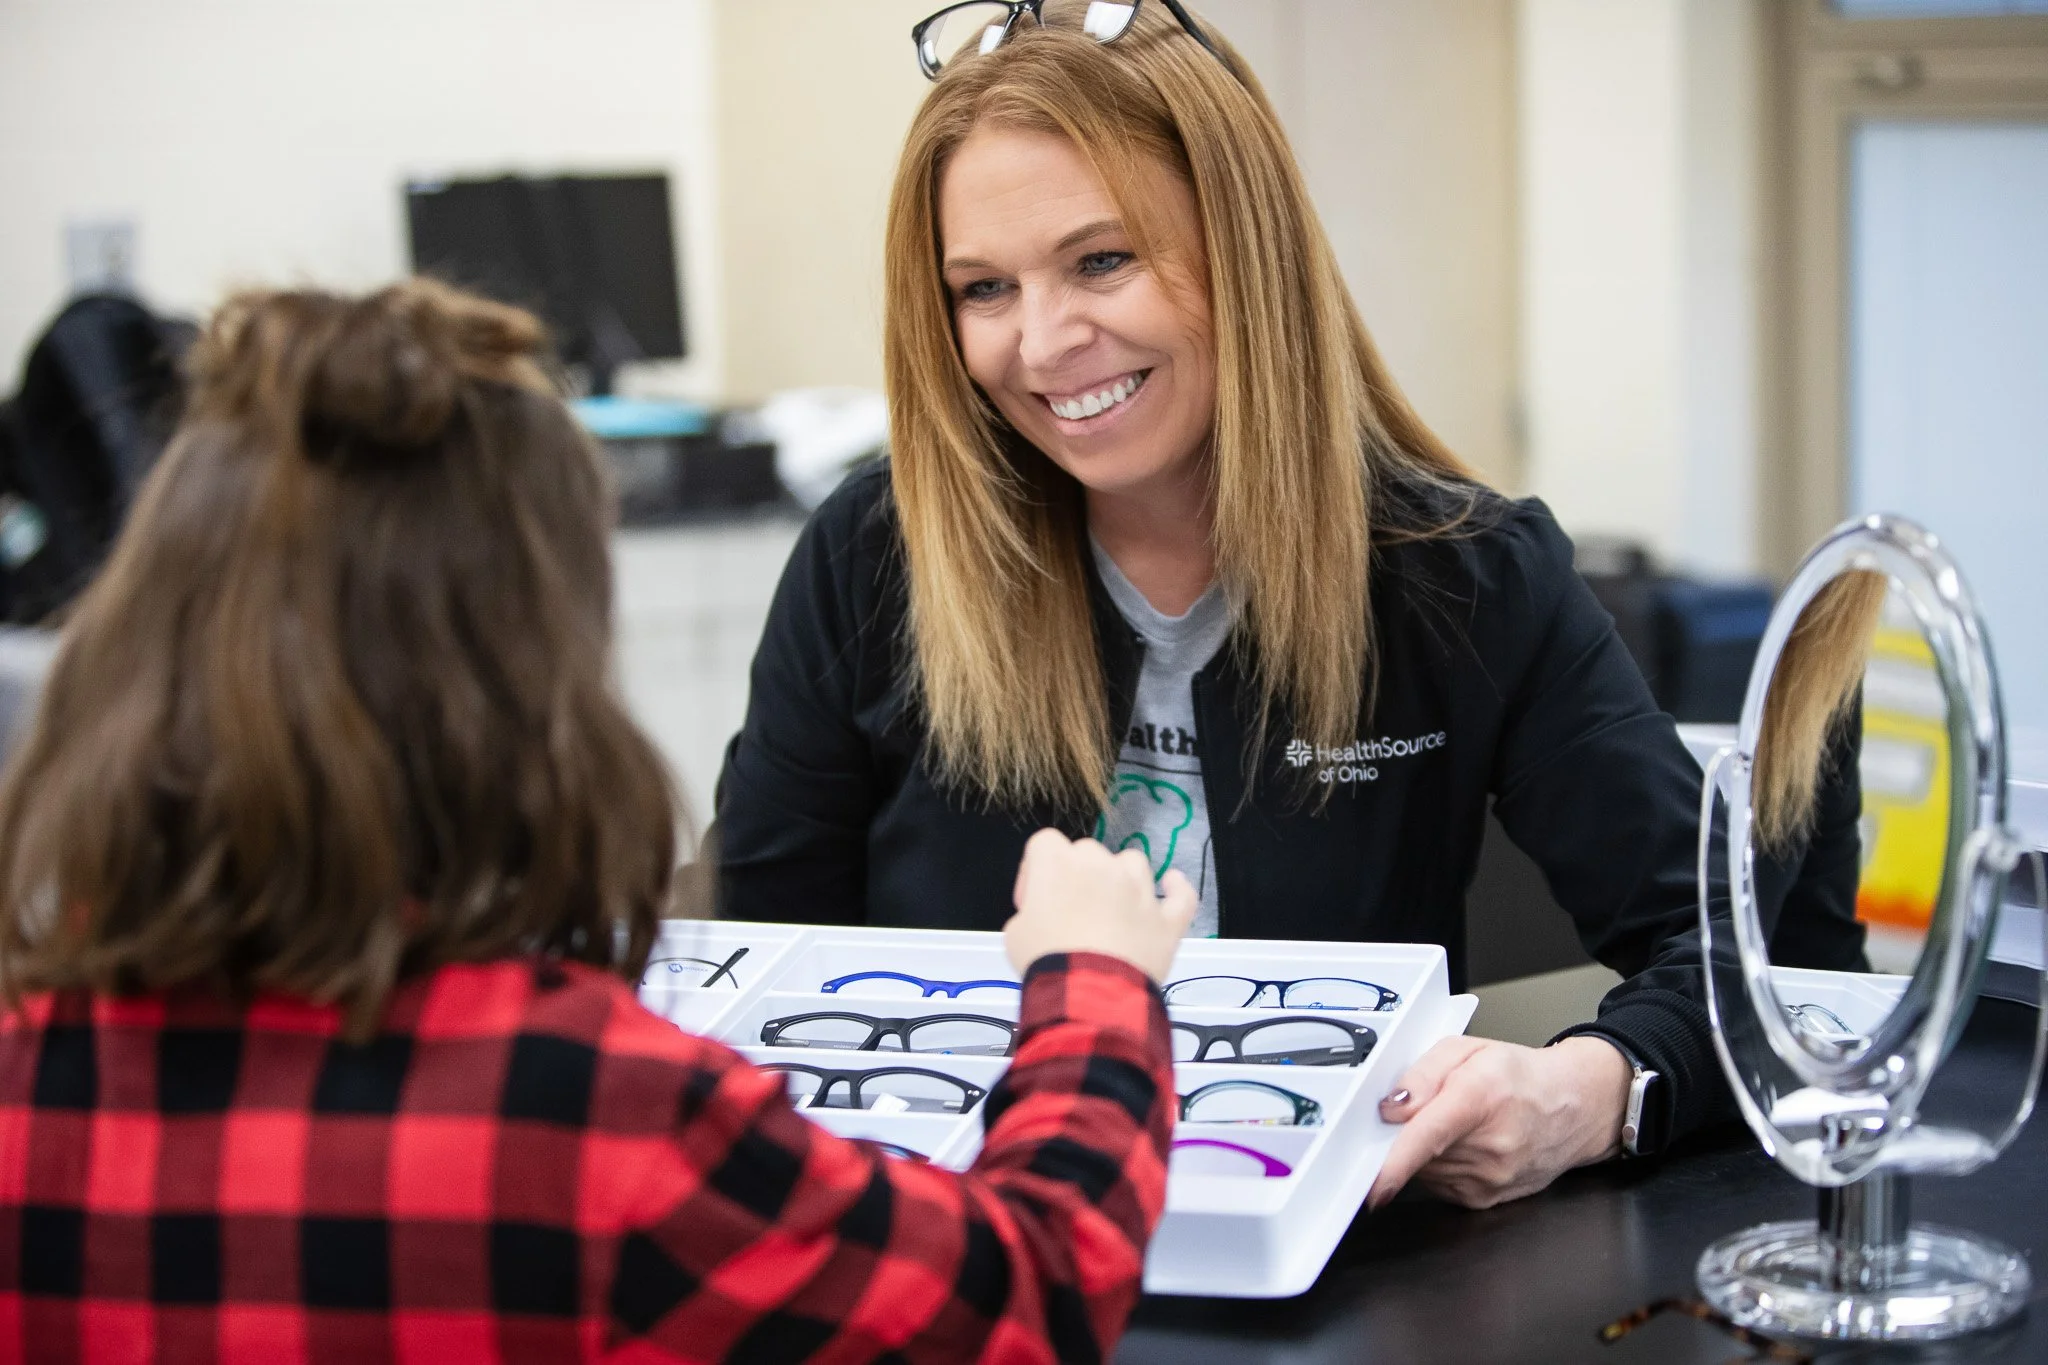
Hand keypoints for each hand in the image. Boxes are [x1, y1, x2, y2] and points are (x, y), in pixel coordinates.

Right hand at [1004, 829, 1196, 982]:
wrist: (1089, 992)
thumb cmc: (1046, 959)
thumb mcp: (1014, 933)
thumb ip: (1031, 911)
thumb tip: (1045, 917)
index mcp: (1058, 862)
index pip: (1044, 844)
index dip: (1035, 871)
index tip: (1034, 901)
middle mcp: (1102, 865)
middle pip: (1088, 852)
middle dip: (1076, 876)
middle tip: (1067, 912)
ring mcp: (1139, 890)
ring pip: (1132, 862)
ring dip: (1120, 877)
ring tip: (1111, 904)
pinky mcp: (1165, 918)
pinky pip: (1181, 895)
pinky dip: (1178, 889)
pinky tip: (1172, 885)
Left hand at [1367, 1035, 1631, 1209]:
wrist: (1573, 1108)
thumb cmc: (1522, 1077)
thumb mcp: (1467, 1050)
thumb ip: (1422, 1073)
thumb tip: (1392, 1107)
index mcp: (1481, 1098)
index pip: (1429, 1136)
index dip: (1396, 1162)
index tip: (1374, 1182)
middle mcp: (1491, 1146)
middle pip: (1417, 1152)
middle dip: (1404, 1134)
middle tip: (1428, 1110)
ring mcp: (1491, 1179)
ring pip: (1424, 1171)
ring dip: (1423, 1151)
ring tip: (1456, 1124)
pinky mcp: (1485, 1199)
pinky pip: (1438, 1185)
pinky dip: (1438, 1166)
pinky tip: (1462, 1145)